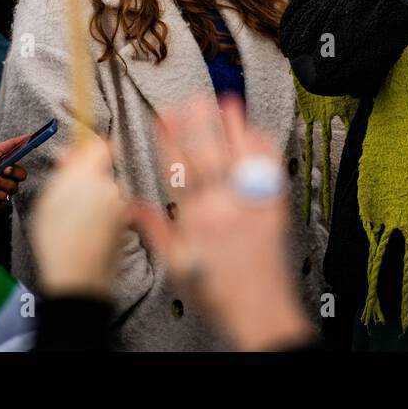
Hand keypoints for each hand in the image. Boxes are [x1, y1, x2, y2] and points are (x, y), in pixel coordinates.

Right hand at [30, 136, 127, 298]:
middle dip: (89, 176)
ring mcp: (121, 204)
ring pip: (107, 190)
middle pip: (103, 170)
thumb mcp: (50, 200)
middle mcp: (112, 186)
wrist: (78, 274)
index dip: (91, 147)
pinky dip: (102, 213)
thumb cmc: (56, 238)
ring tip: (74, 217)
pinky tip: (86, 228)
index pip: (101, 147)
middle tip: (67, 192)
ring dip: (95, 196)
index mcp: (91, 177)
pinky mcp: (127, 221)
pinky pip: (112, 208)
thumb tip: (70, 151)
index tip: (79, 154)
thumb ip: (65, 172)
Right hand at [133, 96, 309, 350]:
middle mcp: (225, 208)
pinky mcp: (275, 206)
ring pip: (241, 156)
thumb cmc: (218, 289)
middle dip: (199, 125)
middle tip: (192, 99)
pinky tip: (256, 130)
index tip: (163, 118)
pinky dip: (263, 147)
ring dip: (233, 127)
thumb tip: (131, 206)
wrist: (260, 309)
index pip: (179, 171)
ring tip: (226, 101)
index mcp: (197, 221)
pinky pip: (270, 169)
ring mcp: (253, 204)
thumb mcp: (177, 265)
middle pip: (210, 156)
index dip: (169, 141)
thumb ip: (155, 230)